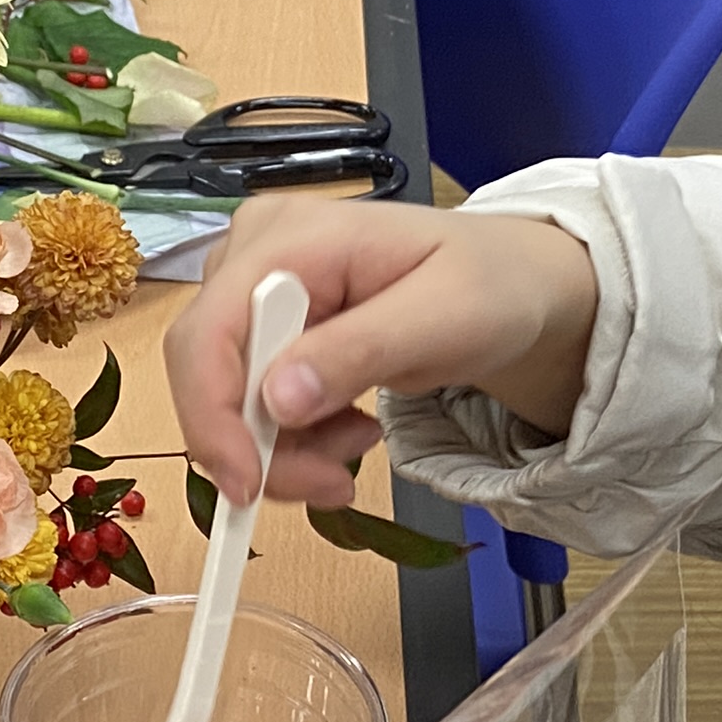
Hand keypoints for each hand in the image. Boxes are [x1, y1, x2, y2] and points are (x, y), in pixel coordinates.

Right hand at [164, 198, 599, 508]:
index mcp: (293, 236)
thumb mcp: (446, 317)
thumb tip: (275, 399)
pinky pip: (250, 403)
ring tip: (359, 446)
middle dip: (258, 445)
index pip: (210, 328)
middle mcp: (255, 255)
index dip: (213, 413)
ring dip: (284, 449)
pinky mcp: (267, 330)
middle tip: (334, 484)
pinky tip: (348, 431)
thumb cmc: (490, 286)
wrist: (512, 285)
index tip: (250, 485)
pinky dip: (292, 440)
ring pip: (225, 398)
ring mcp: (256, 292)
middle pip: (208, 370)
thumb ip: (361, 351)